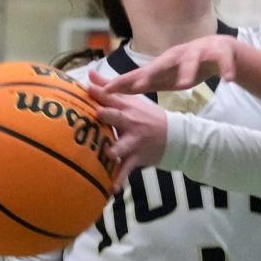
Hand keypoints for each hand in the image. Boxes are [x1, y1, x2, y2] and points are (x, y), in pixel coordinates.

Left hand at [87, 71, 167, 188]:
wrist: (175, 136)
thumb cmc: (147, 116)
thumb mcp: (132, 99)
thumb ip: (109, 86)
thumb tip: (89, 72)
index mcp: (127, 106)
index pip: (111, 97)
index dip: (99, 92)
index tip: (85, 88)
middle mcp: (130, 122)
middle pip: (117, 117)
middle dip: (107, 116)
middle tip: (97, 114)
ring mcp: (134, 140)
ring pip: (122, 145)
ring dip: (115, 150)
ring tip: (108, 155)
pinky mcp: (137, 157)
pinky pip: (127, 169)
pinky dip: (120, 179)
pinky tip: (112, 188)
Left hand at [102, 35, 238, 94]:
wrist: (219, 50)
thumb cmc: (187, 66)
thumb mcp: (166, 76)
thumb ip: (146, 83)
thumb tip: (116, 93)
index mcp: (164, 63)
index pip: (140, 73)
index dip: (125, 81)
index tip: (107, 90)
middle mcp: (178, 55)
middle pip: (162, 64)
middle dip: (150, 74)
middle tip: (139, 85)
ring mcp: (199, 53)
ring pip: (192, 62)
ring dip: (187, 71)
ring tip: (185, 84)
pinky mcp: (220, 54)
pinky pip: (224, 63)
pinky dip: (227, 70)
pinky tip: (229, 80)